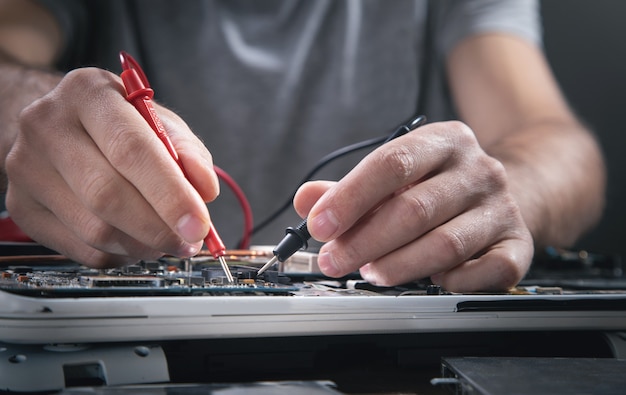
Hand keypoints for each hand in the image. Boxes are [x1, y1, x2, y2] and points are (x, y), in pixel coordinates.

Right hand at [5, 67, 218, 266]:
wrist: (62, 127)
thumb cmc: (120, 125)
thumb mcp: (160, 123)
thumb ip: (189, 152)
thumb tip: (205, 191)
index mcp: (88, 93)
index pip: (130, 149)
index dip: (169, 193)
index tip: (198, 223)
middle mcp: (47, 125)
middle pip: (106, 194)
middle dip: (158, 228)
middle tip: (189, 241)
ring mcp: (26, 168)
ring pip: (94, 229)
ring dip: (143, 245)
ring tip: (167, 240)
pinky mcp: (21, 206)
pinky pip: (80, 249)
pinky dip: (120, 255)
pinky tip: (136, 242)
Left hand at [294, 121, 533, 291]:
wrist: (512, 191)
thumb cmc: (440, 185)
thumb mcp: (397, 175)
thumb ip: (350, 189)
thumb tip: (307, 200)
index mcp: (444, 141)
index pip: (392, 163)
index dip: (350, 198)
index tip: (320, 226)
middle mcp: (478, 170)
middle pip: (414, 209)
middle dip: (365, 241)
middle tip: (335, 260)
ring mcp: (502, 208)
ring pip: (445, 244)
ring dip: (398, 265)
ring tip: (372, 271)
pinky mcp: (519, 244)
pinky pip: (486, 271)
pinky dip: (452, 282)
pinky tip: (431, 282)